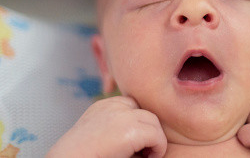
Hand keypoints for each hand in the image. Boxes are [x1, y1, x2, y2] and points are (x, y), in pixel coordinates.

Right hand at [47, 96, 166, 157]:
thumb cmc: (81, 157)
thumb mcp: (99, 133)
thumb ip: (117, 127)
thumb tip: (146, 135)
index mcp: (104, 106)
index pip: (134, 106)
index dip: (139, 126)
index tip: (135, 145)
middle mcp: (113, 106)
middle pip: (146, 113)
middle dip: (149, 132)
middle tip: (143, 152)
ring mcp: (122, 116)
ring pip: (154, 123)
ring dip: (154, 140)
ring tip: (145, 156)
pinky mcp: (129, 130)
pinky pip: (157, 136)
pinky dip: (158, 148)